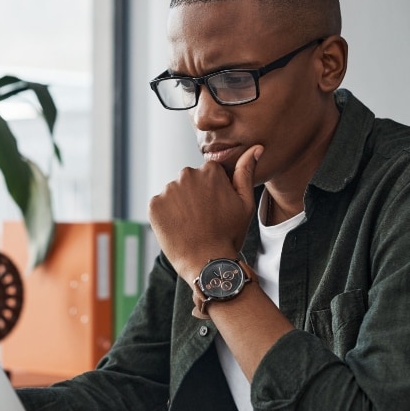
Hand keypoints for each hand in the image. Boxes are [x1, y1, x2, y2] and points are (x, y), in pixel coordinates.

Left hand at [149, 145, 261, 281]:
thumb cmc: (229, 234)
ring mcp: (168, 189)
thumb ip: (246, 172)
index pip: (207, 175)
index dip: (212, 194)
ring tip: (190, 226)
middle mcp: (187, 174)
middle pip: (188, 182)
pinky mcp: (154, 204)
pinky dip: (165, 216)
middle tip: (203, 220)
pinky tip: (177, 229)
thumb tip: (255, 148)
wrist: (207, 262)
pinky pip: (159, 206)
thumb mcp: (244, 203)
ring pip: (173, 194)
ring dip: (179, 206)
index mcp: (210, 170)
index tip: (215, 210)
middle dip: (193, 197)